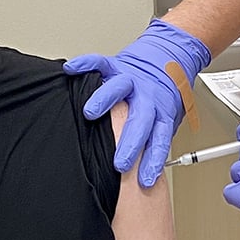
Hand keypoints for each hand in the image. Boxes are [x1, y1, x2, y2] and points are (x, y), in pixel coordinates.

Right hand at [63, 19, 209, 186]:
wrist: (167, 59)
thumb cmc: (162, 95)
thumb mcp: (164, 118)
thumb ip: (152, 140)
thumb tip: (142, 175)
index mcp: (161, 112)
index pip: (160, 140)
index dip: (153, 161)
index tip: (145, 180)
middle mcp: (147, 97)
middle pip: (141, 120)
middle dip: (130, 143)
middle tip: (119, 163)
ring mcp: (132, 80)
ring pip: (120, 89)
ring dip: (106, 100)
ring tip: (90, 112)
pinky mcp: (117, 65)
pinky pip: (100, 63)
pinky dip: (85, 64)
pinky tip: (72, 70)